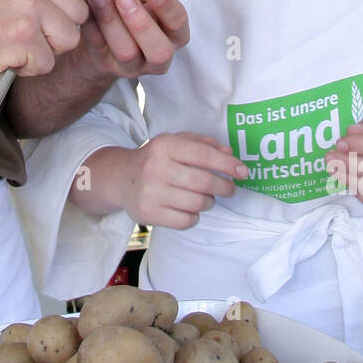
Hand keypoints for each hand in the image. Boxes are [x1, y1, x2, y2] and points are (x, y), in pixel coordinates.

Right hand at [0, 0, 93, 86]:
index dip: (72, 4)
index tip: (52, 12)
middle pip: (81, 13)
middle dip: (59, 30)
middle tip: (25, 29)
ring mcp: (26, 7)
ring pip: (70, 40)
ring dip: (46, 50)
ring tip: (16, 40)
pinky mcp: (21, 37)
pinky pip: (48, 62)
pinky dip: (29, 67)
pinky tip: (7, 54)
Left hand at [75, 0, 189, 84]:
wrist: (101, 43)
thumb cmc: (128, 14)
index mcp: (173, 33)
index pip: (179, 23)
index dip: (167, 7)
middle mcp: (158, 55)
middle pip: (160, 50)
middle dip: (142, 24)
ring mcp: (133, 66)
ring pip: (127, 52)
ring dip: (111, 22)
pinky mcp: (106, 67)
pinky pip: (99, 48)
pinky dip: (91, 25)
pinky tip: (85, 4)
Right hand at [116, 133, 247, 228]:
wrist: (119, 178)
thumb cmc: (155, 159)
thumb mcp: (174, 142)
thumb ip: (202, 144)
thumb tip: (230, 153)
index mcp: (165, 146)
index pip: (204, 155)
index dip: (227, 164)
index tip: (243, 172)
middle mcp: (156, 168)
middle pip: (204, 182)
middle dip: (224, 187)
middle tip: (230, 188)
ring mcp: (151, 192)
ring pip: (198, 203)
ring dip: (209, 202)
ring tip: (206, 197)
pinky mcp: (149, 213)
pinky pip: (186, 221)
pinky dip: (194, 216)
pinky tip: (189, 208)